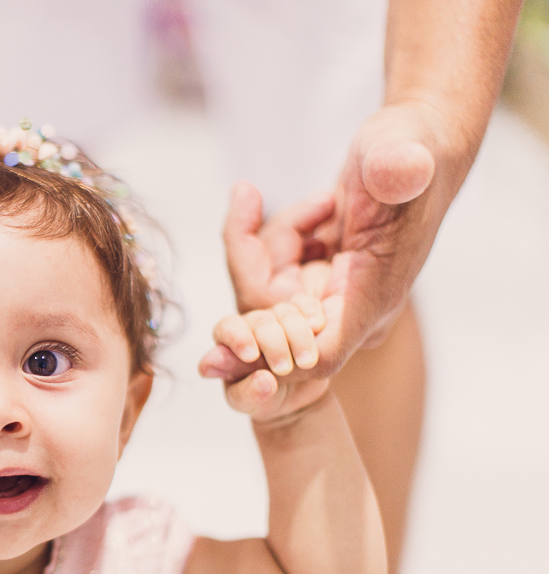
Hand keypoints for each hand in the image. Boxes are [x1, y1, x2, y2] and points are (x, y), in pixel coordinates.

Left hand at [202, 102, 443, 381]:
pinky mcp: (319, 279)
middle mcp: (353, 309)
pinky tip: (323, 206)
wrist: (414, 145)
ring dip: (275, 238)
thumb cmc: (411, 147)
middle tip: (249, 197)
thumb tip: (398, 169)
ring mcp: (335, 296)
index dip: (273, 349)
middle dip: (252, 259)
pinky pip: (271, 272)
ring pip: (267, 291)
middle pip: (272, 319)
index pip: (318, 356)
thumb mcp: (402, 148)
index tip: (232, 322)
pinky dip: (279, 235)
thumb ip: (398, 165)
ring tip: (325, 200)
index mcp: (374, 299)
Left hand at [210, 298, 330, 422]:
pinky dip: (311, 315)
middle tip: (284, 369)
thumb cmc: (264, 399)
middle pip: (259, 322)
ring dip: (298, 336)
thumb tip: (263, 380)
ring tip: (307, 362)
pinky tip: (317, 327)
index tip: (251, 356)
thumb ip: (248, 393)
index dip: (238, 339)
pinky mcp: (302, 316)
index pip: (227, 328)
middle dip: (273, 345)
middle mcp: (251, 326)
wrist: (296, 398)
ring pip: (285, 314)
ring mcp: (278, 318)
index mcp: (229, 343)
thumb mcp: (251, 403)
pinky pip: (306, 305)